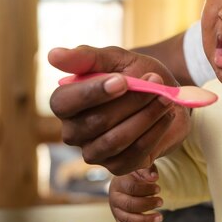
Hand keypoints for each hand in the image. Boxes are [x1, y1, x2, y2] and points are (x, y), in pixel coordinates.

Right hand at [48, 45, 190, 174]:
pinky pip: (135, 153)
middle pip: (96, 122)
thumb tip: (52, 55)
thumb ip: (87, 57)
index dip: (93, 93)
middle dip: (131, 101)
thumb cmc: (138, 75)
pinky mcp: (118, 166)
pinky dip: (156, 131)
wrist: (168, 97)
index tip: (122, 81)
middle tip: (157, 82)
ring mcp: (95, 152)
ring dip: (146, 116)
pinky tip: (167, 115)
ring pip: (116, 140)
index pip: (64, 102)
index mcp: (67, 103)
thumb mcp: (117, 59)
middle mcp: (74, 131)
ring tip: (166, 97)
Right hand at [109, 164, 162, 221]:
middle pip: (129, 205)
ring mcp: (116, 211)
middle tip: (161, 202)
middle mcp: (114, 198)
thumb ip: (148, 170)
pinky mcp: (119, 220)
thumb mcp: (142, 167)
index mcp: (118, 183)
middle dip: (147, 205)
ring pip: (127, 220)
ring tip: (160, 217)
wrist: (128, 181)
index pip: (131, 188)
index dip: (146, 189)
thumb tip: (154, 178)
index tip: (158, 189)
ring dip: (145, 220)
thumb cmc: (136, 174)